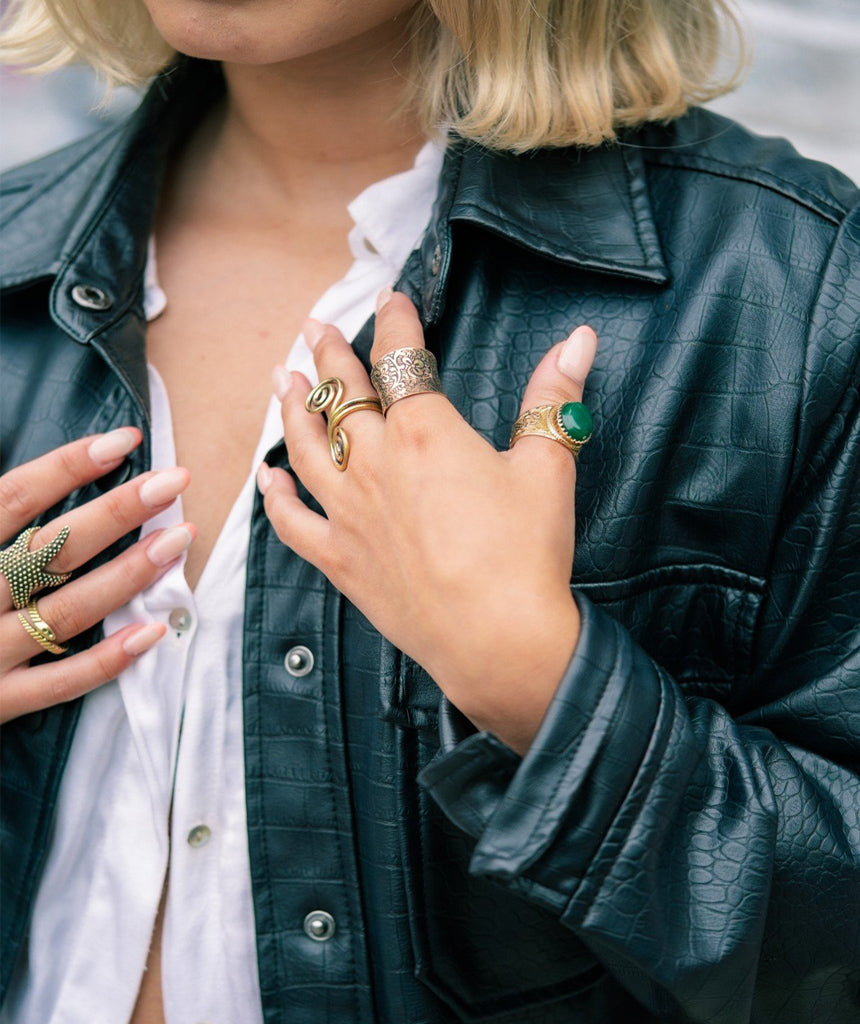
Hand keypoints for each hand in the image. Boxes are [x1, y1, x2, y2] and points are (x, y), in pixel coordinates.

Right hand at [0, 430, 194, 723]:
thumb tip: (32, 482)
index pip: (13, 499)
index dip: (67, 466)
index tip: (124, 441)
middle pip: (50, 549)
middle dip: (116, 512)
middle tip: (174, 481)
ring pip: (66, 611)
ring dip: (128, 575)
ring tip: (180, 538)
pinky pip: (59, 683)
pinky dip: (107, 660)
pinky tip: (153, 630)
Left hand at [260, 291, 596, 753]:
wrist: (496, 640)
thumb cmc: (525, 555)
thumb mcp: (547, 468)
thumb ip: (553, 400)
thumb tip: (578, 340)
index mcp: (425, 433)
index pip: (402, 360)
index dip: (396, 323)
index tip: (391, 300)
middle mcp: (375, 464)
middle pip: (342, 395)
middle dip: (328, 354)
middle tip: (315, 326)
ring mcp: (350, 513)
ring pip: (305, 446)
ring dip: (291, 407)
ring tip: (282, 379)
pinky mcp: (340, 559)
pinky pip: (292, 522)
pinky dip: (275, 497)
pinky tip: (267, 477)